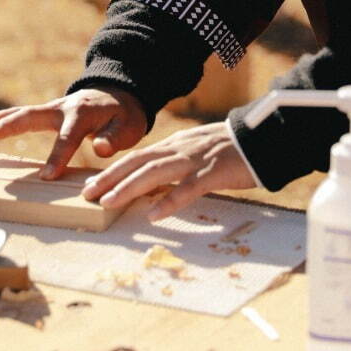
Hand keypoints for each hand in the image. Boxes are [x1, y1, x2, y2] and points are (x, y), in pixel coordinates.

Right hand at [0, 88, 147, 179]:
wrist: (120, 95)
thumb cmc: (124, 116)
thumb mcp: (128, 127)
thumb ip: (114, 138)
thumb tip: (100, 148)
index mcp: (83, 114)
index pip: (68, 138)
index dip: (57, 158)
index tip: (46, 177)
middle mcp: (62, 108)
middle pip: (32, 116)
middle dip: (10, 126)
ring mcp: (52, 107)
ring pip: (22, 113)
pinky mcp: (47, 111)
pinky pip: (22, 115)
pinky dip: (2, 119)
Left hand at [81, 122, 255, 220]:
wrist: (263, 137)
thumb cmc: (230, 151)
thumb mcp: (196, 154)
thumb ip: (176, 166)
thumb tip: (153, 187)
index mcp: (175, 146)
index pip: (137, 157)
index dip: (113, 171)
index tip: (91, 185)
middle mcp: (179, 149)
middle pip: (138, 162)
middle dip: (110, 178)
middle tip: (87, 194)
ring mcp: (195, 160)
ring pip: (155, 172)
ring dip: (129, 187)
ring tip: (108, 202)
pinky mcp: (214, 173)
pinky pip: (188, 188)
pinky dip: (169, 201)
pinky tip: (153, 214)